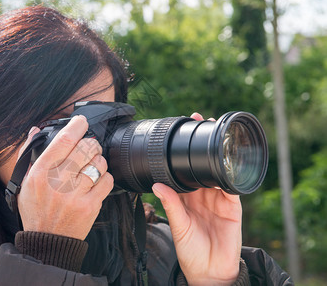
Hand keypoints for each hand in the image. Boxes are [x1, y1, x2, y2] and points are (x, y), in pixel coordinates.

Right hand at [16, 115, 113, 239]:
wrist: (47, 241)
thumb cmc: (36, 210)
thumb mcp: (24, 182)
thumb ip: (28, 153)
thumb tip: (35, 130)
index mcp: (40, 173)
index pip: (63, 140)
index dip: (76, 126)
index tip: (81, 121)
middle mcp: (58, 182)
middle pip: (86, 148)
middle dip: (91, 143)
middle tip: (90, 146)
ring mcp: (76, 195)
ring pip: (98, 163)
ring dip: (98, 160)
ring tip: (92, 164)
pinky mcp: (90, 206)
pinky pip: (107, 181)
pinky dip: (105, 176)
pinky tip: (96, 179)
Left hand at [152, 112, 241, 285]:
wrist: (210, 271)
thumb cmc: (190, 250)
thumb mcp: (178, 227)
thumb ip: (171, 206)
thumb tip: (156, 185)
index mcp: (186, 197)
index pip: (183, 169)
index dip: (181, 152)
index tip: (179, 133)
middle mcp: (202, 194)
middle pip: (202, 164)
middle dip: (201, 143)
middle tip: (200, 120)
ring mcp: (218, 198)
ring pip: (218, 170)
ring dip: (218, 152)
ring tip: (215, 132)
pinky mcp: (233, 206)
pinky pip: (232, 186)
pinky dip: (230, 174)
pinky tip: (228, 161)